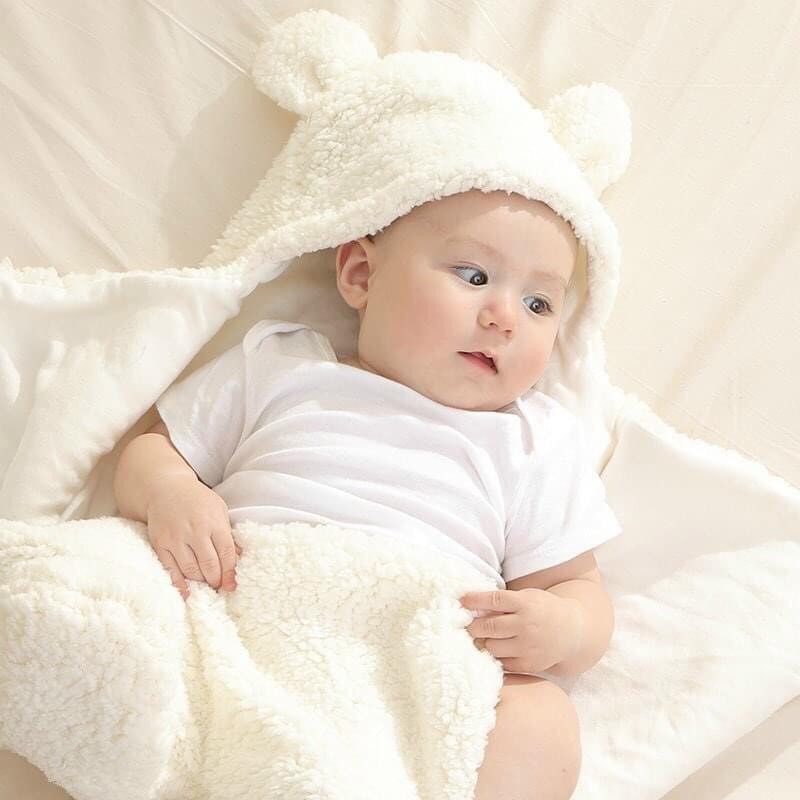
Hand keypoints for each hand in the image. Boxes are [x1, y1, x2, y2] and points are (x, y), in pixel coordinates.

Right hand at [146, 475, 241, 599]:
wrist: (166, 488)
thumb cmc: (197, 500)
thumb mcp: (219, 510)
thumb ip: (227, 534)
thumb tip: (239, 557)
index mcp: (214, 523)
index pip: (226, 553)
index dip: (230, 573)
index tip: (231, 586)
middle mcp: (196, 531)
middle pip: (209, 565)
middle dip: (216, 580)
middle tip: (218, 586)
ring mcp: (177, 538)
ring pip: (191, 569)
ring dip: (200, 581)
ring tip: (205, 584)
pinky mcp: (161, 543)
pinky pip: (170, 568)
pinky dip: (179, 584)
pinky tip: (187, 592)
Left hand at [460, 588, 582, 674]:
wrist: (573, 631)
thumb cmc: (543, 609)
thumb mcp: (527, 597)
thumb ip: (505, 601)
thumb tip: (474, 606)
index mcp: (525, 604)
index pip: (494, 600)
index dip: (475, 600)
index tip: (462, 600)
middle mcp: (526, 625)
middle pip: (489, 626)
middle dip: (472, 626)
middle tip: (465, 625)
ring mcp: (528, 646)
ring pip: (492, 647)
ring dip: (481, 642)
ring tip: (477, 638)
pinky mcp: (529, 664)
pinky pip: (502, 662)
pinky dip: (493, 656)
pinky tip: (491, 650)